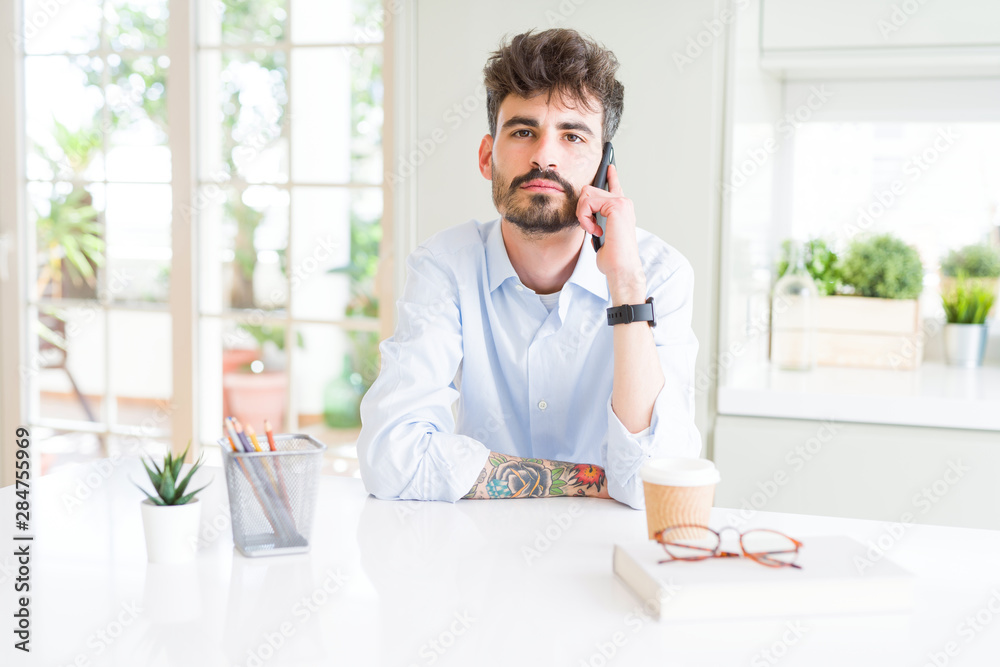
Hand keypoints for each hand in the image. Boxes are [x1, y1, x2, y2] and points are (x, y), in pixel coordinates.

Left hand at [575, 163, 645, 297]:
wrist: (621, 268)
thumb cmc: (613, 256)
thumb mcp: (601, 234)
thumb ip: (597, 220)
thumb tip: (587, 215)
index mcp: (621, 209)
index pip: (615, 186)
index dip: (611, 175)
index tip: (609, 166)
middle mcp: (623, 203)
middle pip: (590, 190)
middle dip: (582, 209)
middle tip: (590, 227)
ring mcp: (622, 202)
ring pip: (587, 194)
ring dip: (583, 215)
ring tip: (594, 230)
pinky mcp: (617, 205)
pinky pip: (588, 203)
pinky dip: (586, 218)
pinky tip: (596, 230)